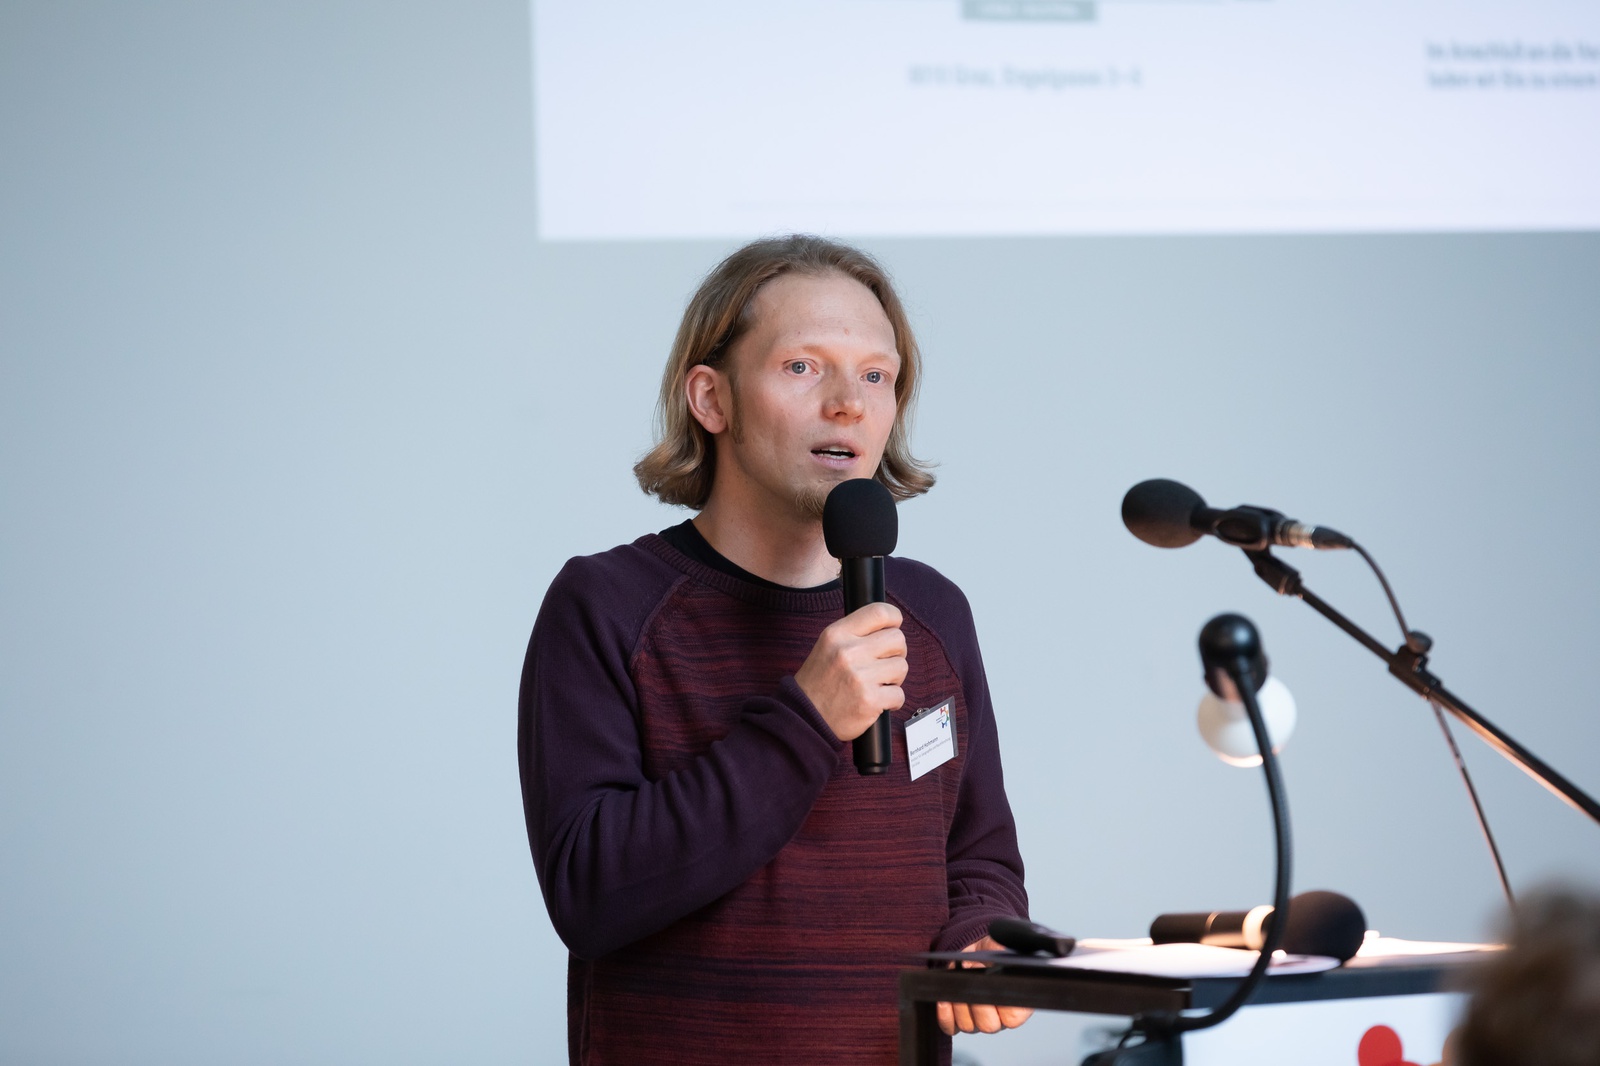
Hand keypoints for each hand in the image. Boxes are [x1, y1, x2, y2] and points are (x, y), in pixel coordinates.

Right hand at [793, 602, 906, 741]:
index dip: (894, 618)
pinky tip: (877, 701)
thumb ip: (855, 633)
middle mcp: (848, 652)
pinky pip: (899, 694)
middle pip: (897, 638)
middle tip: (882, 665)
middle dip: (895, 653)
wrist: (806, 717)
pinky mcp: (870, 700)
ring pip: (901, 666)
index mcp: (837, 634)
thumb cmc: (819, 682)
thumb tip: (889, 625)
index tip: (894, 627)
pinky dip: (892, 701)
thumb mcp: (828, 646)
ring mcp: (860, 676)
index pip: (879, 612)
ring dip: (894, 678)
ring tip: (877, 684)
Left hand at [937, 936, 1034, 1035]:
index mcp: (1018, 1006)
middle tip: (973, 981)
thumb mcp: (1008, 951)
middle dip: (976, 1003)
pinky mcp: (960, 1020)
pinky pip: (951, 1027)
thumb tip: (1001, 958)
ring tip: (958, 983)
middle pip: (988, 1026)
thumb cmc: (997, 953)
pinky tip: (944, 999)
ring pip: (968, 1026)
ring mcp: (979, 1022)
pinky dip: (945, 1015)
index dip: (999, 1002)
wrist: (981, 952)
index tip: (991, 980)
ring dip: (959, 1004)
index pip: (1011, 1018)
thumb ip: (1010, 958)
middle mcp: (999, 1019)